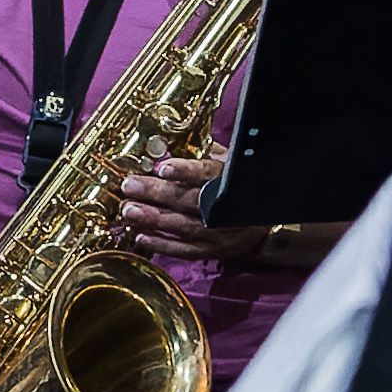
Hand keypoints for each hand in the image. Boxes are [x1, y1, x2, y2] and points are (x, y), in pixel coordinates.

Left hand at [115, 153, 269, 264]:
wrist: (263, 227)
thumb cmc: (239, 188)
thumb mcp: (230, 165)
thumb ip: (205, 153)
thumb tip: (170, 139)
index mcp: (231, 182)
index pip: (208, 174)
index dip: (186, 171)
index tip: (163, 167)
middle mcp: (226, 209)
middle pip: (190, 200)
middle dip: (158, 193)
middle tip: (130, 185)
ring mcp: (219, 233)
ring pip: (184, 226)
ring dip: (154, 219)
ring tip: (128, 211)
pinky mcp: (212, 251)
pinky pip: (185, 250)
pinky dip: (162, 245)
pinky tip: (140, 237)